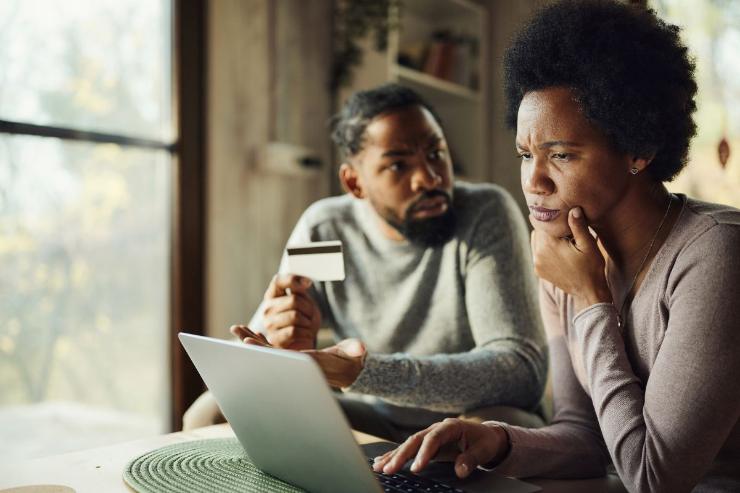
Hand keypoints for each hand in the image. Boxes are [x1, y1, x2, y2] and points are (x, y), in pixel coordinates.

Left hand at [230, 325, 365, 388]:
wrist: (350, 369)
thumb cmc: (353, 359)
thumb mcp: (355, 353)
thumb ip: (356, 350)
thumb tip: (361, 349)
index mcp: (310, 363)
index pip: (283, 358)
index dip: (265, 350)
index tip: (250, 344)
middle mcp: (298, 365)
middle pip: (271, 356)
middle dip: (254, 347)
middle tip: (239, 337)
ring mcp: (294, 362)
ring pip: (268, 352)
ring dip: (254, 340)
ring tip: (239, 329)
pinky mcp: (293, 357)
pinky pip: (273, 349)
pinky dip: (262, 341)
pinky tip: (253, 332)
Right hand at [261, 274, 320, 349]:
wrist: (304, 340)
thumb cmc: (303, 318)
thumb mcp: (303, 299)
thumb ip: (300, 289)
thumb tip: (305, 282)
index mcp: (272, 295)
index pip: (278, 281)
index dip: (294, 280)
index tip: (308, 284)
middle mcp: (267, 309)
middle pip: (293, 300)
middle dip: (308, 308)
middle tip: (310, 314)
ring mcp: (269, 325)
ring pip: (295, 316)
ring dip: (308, 321)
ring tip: (308, 325)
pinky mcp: (275, 340)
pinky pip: (294, 331)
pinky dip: (306, 332)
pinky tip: (306, 333)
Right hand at [372, 419, 509, 478]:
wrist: (486, 435)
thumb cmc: (484, 441)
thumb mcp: (484, 450)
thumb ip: (471, 459)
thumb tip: (460, 470)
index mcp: (450, 426)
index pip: (433, 439)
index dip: (424, 453)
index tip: (416, 468)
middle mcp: (436, 429)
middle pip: (415, 440)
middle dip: (401, 455)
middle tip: (390, 469)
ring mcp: (429, 435)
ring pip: (408, 445)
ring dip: (393, 455)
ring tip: (379, 466)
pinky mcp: (426, 444)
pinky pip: (408, 449)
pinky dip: (394, 455)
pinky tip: (381, 461)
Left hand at [531, 207, 611, 311]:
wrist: (589, 291)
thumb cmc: (592, 267)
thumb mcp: (588, 245)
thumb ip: (578, 226)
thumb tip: (573, 208)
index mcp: (549, 245)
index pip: (543, 222)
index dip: (552, 216)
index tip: (560, 212)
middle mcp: (538, 254)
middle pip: (539, 230)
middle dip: (550, 227)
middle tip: (563, 225)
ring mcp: (536, 263)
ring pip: (537, 240)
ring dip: (546, 237)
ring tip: (562, 237)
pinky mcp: (538, 270)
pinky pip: (537, 251)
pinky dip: (545, 248)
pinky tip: (559, 248)